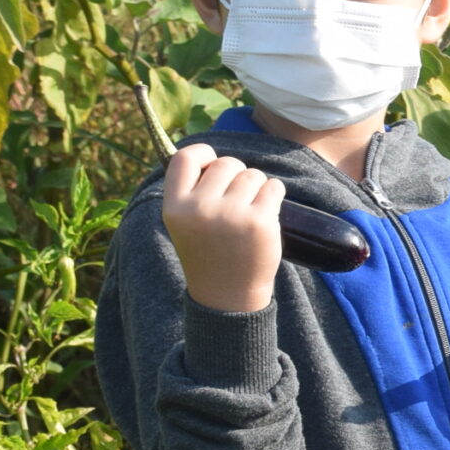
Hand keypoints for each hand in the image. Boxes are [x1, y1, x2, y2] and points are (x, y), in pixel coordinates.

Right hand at [162, 144, 282, 314]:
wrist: (228, 295)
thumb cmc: (209, 252)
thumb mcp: (185, 223)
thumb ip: (191, 191)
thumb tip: (210, 156)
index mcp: (175, 206)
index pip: (185, 158)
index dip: (203, 155)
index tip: (212, 165)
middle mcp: (200, 208)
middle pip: (227, 163)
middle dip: (237, 175)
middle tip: (236, 201)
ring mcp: (231, 214)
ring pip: (253, 174)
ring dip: (256, 187)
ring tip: (248, 212)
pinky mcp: (260, 222)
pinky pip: (274, 187)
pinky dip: (274, 195)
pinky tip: (266, 214)